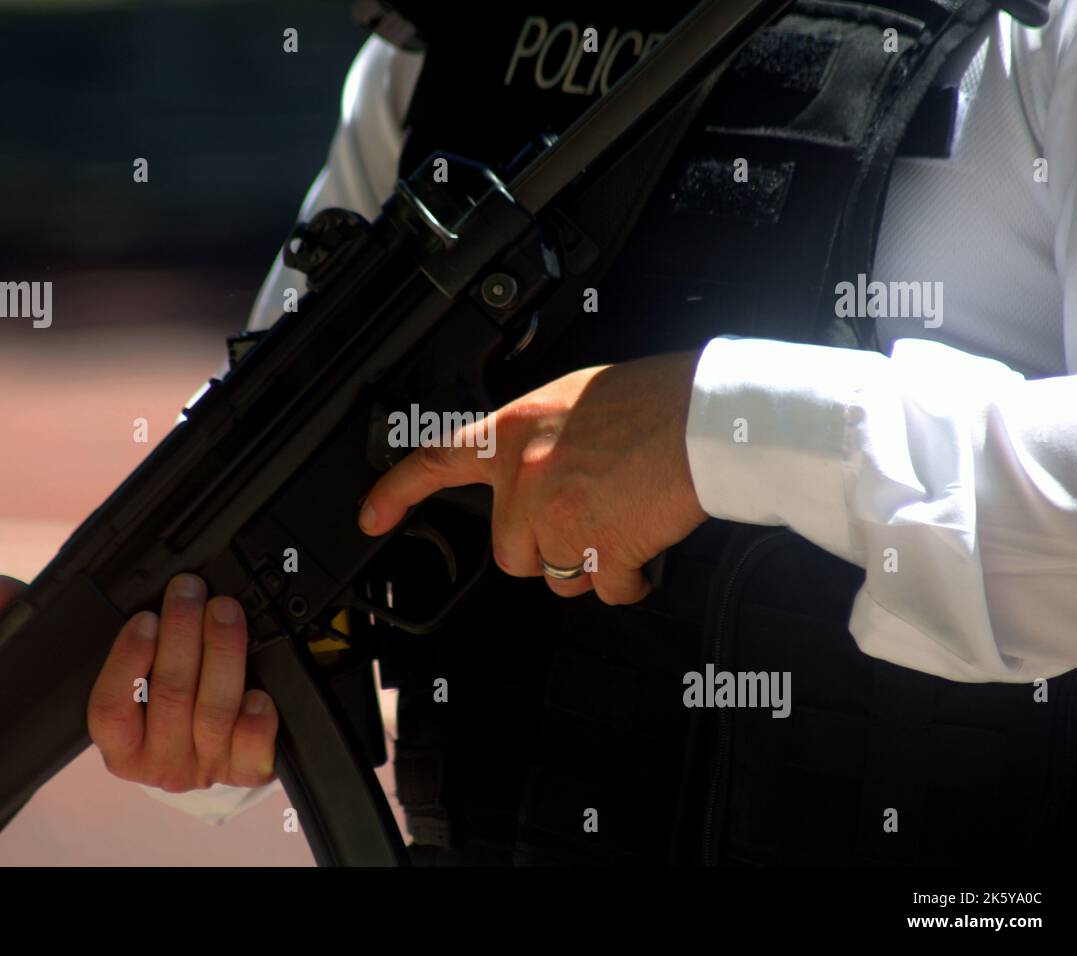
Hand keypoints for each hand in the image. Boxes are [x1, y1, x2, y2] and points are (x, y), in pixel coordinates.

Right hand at [0, 572, 278, 791]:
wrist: (210, 750)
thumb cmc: (150, 699)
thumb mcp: (104, 667)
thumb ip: (55, 628)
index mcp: (117, 744)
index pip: (109, 709)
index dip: (126, 662)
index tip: (142, 617)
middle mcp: (158, 762)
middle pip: (170, 697)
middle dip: (183, 635)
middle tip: (191, 590)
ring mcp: (205, 766)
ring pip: (213, 710)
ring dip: (222, 653)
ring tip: (225, 609)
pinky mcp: (248, 768)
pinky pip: (255, 747)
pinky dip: (259, 715)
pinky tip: (260, 685)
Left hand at [358, 352, 708, 603]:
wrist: (705, 417)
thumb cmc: (655, 400)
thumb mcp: (574, 400)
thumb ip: (539, 441)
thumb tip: (533, 475)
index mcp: (515, 430)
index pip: (435, 461)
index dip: (396, 493)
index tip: (371, 518)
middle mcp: (525, 475)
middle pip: (511, 550)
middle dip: (548, 548)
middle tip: (590, 516)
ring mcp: (557, 515)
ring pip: (557, 575)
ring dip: (589, 562)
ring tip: (625, 520)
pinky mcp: (597, 548)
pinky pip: (607, 589)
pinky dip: (630, 579)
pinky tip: (647, 547)